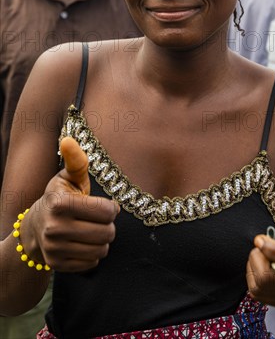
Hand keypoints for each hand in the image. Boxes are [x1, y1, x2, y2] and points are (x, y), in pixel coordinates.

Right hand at [21, 137, 119, 272]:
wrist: (34, 229)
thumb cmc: (59, 197)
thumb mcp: (67, 177)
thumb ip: (76, 160)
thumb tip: (68, 139)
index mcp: (59, 203)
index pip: (106, 211)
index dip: (110, 208)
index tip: (104, 206)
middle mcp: (54, 228)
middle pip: (107, 233)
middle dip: (108, 225)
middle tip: (100, 220)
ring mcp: (54, 249)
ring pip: (101, 250)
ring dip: (102, 240)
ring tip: (93, 231)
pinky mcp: (57, 265)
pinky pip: (92, 263)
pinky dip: (92, 254)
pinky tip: (84, 244)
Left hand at [246, 176, 274, 308]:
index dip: (274, 251)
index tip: (259, 238)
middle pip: (272, 277)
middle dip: (260, 257)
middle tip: (260, 243)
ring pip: (261, 285)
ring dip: (254, 265)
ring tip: (262, 253)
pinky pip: (256, 292)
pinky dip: (252, 276)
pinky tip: (261, 264)